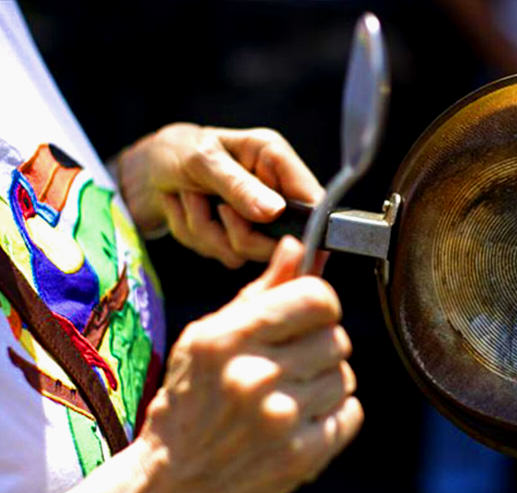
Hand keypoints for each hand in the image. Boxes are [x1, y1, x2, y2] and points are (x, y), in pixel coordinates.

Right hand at [16, 237, 360, 492]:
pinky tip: (300, 423)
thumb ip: (260, 292)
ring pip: (345, 376)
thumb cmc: (189, 405)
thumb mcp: (209, 338)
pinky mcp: (301, 455)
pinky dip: (333, 418)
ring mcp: (280, 418)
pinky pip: (351, 414)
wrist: (169, 487)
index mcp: (228, 338)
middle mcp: (254, 375)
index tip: (310, 317)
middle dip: (319, 349)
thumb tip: (297, 246)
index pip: (318, 298)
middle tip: (289, 368)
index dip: (320, 305)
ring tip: (289, 399)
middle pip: (337, 338)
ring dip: (325, 385)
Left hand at [116, 123, 324, 267]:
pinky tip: (184, 210)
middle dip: (238, 230)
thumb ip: (239, 186)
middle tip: (214, 207)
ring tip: (188, 198)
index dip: (312, 227)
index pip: (314, 200)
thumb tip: (275, 212)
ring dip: (206, 228)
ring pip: (245, 251)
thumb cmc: (174, 151)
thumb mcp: (203, 161)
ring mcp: (253, 218)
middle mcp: (271, 190)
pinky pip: (222, 254)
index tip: (296, 246)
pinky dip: (194, 234)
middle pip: (281, 238)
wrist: (140, 172)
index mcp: (275, 160)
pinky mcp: (232, 237)